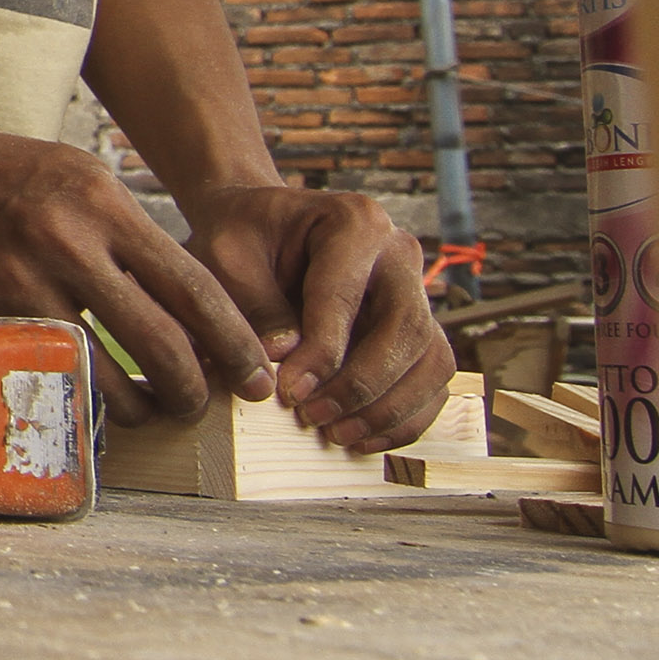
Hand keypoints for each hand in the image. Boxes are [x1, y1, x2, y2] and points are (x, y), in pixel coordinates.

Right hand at [0, 120, 280, 428]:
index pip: (192, 287)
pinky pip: (51, 369)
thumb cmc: (16, 173)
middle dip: (194, 387)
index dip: (233, 340)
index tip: (254, 371)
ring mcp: (25, 283)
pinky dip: (83, 393)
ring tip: (152, 410)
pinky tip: (97, 399)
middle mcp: (70, 244)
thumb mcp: (89, 178)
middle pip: (160, 340)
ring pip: (105, 371)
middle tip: (204, 404)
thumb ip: (135, 236)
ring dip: (140, 404)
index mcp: (106, 206)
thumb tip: (191, 305)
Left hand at [175, 183, 450, 454]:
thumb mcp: (227, 256)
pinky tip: (363, 438)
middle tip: (314, 418)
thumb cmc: (242, 237)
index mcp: (355, 222)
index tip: (291, 393)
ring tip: (338, 435)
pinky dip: (405, 415)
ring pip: (431, 360)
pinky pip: (431, 378)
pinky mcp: (417, 328)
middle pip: (406, 330)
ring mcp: (416, 291)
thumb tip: (284, 359)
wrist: (260, 228)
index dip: (322, 353)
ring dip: (390, 408)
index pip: (345, 297)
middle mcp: (398, 254)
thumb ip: (254, 304)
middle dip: (362, 386)